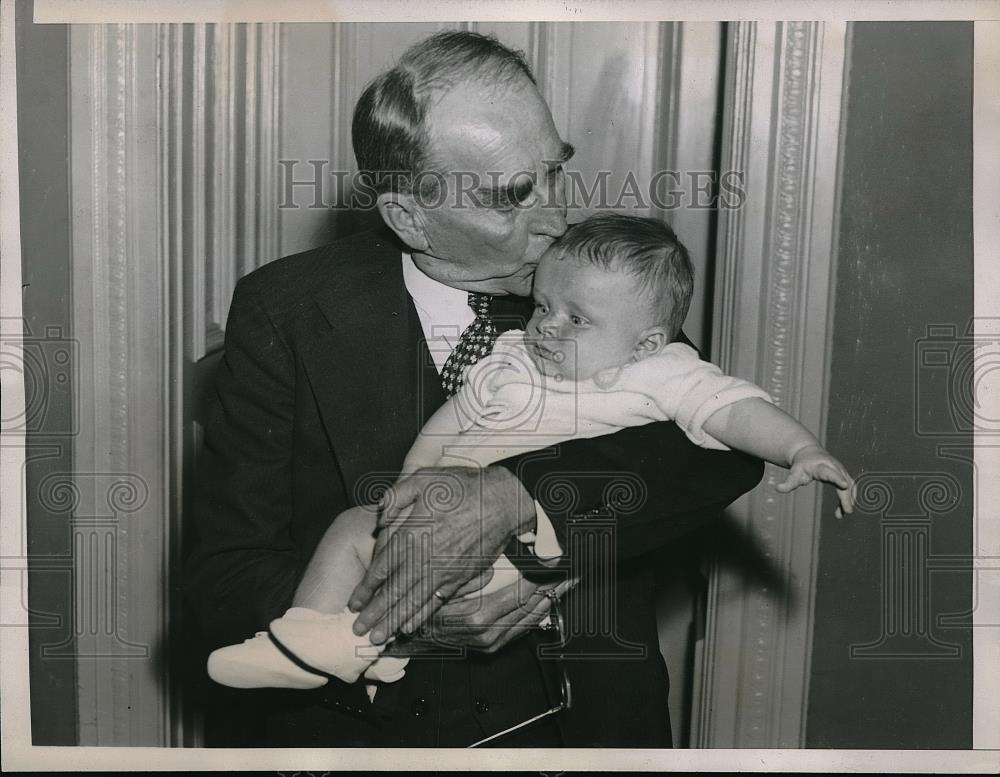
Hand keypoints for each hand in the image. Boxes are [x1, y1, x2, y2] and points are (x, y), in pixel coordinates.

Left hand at [347, 465, 535, 643]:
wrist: (502, 501)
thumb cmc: (462, 487)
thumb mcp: (423, 478)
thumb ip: (396, 497)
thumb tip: (379, 520)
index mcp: (412, 534)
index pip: (381, 568)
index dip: (366, 589)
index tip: (353, 603)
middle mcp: (425, 558)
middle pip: (394, 592)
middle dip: (375, 614)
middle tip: (358, 631)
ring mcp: (443, 570)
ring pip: (413, 602)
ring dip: (393, 621)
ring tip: (378, 639)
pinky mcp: (460, 577)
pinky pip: (436, 601)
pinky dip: (421, 616)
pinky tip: (410, 627)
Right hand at [383, 571, 577, 654]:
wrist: (411, 635)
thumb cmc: (425, 606)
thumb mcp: (443, 584)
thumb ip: (467, 575)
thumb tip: (490, 567)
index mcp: (480, 616)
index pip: (524, 593)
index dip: (545, 577)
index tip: (563, 564)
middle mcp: (490, 633)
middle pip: (534, 606)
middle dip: (554, 587)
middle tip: (573, 569)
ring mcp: (493, 641)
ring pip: (532, 618)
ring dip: (550, 599)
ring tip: (566, 581)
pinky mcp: (493, 645)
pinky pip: (523, 627)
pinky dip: (538, 612)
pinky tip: (548, 600)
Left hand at [776, 444, 854, 517]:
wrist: (808, 452)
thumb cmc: (801, 464)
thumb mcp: (794, 472)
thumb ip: (788, 482)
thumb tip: (778, 488)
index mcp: (822, 466)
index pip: (831, 473)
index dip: (838, 479)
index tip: (844, 485)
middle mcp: (834, 467)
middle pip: (844, 481)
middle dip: (847, 495)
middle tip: (848, 511)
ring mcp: (841, 470)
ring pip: (850, 485)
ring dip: (849, 500)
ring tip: (842, 514)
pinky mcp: (844, 475)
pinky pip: (850, 487)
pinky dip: (848, 499)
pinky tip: (841, 510)